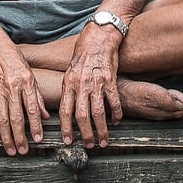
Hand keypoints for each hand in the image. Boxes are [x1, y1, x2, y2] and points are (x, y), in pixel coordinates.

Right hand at [0, 43, 48, 155]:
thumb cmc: (14, 59)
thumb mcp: (30, 74)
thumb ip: (38, 96)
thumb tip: (46, 116)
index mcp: (26, 82)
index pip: (32, 109)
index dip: (35, 126)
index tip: (38, 140)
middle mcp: (12, 87)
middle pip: (16, 118)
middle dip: (20, 138)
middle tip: (23, 151)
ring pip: (2, 119)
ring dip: (7, 137)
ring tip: (11, 149)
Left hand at [59, 25, 122, 147]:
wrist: (98, 37)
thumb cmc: (83, 54)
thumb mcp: (70, 71)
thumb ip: (69, 89)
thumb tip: (67, 107)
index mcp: (69, 83)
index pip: (65, 110)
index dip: (66, 128)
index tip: (68, 141)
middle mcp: (81, 84)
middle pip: (82, 116)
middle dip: (86, 134)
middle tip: (89, 145)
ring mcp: (96, 83)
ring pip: (98, 112)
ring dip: (102, 130)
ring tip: (104, 141)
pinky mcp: (110, 80)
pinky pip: (114, 101)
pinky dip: (116, 114)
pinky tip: (117, 121)